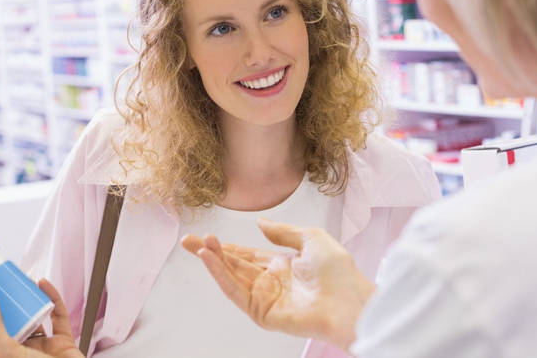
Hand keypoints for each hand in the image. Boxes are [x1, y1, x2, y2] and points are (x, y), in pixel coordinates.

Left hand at [0, 279, 83, 357]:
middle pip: (12, 320)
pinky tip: (44, 286)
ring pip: (36, 316)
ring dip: (30, 298)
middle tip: (4, 280)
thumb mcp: (5, 348)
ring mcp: (42, 347)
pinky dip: (53, 299)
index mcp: (1, 357)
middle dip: (9, 300)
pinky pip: (58, 316)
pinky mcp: (63, 342)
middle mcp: (20, 352)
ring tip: (23, 280)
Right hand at [181, 219, 375, 350]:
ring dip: (214, 261)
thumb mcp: (311, 239)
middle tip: (187, 240)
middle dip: (210, 252)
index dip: (227, 246)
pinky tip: (210, 259)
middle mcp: (271, 282)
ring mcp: (265, 299)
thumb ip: (283, 232)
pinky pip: (237, 292)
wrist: (349, 301)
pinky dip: (221, 276)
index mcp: (283, 266)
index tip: (207, 236)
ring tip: (199, 244)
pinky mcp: (263, 313)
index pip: (248, 255)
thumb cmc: (339, 272)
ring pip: (232, 278)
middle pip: (233, 266)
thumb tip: (261, 224)